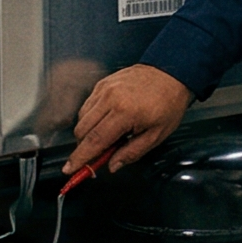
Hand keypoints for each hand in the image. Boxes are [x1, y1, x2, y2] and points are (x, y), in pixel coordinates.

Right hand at [65, 63, 193, 175]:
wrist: (171, 73)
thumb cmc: (168, 103)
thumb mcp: (157, 135)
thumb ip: (131, 153)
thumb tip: (112, 165)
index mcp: (125, 113)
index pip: (94, 141)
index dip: (80, 158)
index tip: (70, 169)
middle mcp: (110, 98)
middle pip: (82, 130)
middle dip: (84, 147)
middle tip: (98, 155)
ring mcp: (104, 89)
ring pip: (81, 118)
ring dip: (87, 133)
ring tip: (108, 136)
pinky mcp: (102, 83)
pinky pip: (87, 105)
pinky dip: (90, 118)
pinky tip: (106, 121)